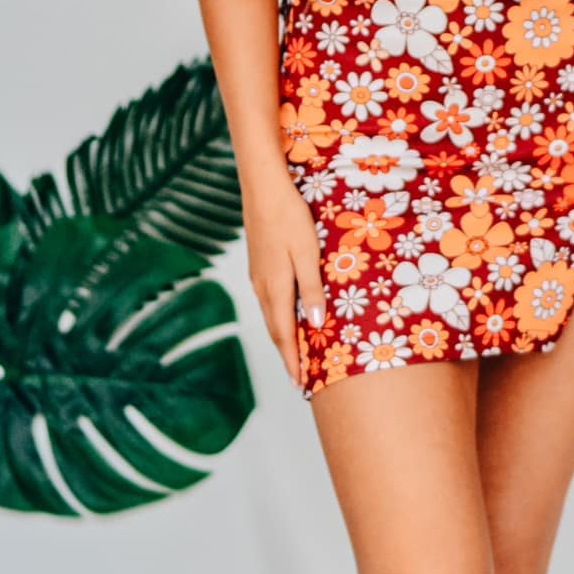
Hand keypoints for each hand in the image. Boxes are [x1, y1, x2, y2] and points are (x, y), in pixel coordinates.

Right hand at [243, 173, 328, 391]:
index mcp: (275, 288)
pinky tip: (287, 318)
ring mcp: (258, 276)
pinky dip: (278, 318)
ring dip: (283, 338)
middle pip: (275, 330)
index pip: (284, 335)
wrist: (262, 187)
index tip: (301, 385)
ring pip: (271, 316)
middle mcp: (263, 287)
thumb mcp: (307, 254)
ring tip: (295, 356)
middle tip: (299, 380)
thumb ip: (311, 290)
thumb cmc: (289, 217)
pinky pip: (270, 301)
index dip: (293, 361)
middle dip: (288, 356)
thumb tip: (314, 326)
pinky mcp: (259, 265)